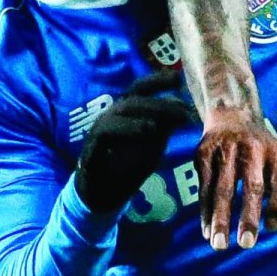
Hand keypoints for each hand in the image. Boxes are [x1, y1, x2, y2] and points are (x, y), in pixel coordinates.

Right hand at [76, 70, 195, 213]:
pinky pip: (106, 132)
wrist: (104, 196)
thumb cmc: (128, 166)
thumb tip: (185, 109)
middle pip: (135, 96)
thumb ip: (166, 127)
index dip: (158, 80)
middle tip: (183, 112)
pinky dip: (127, 128)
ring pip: (121, 110)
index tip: (178, 79)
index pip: (142, 88)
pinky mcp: (92, 146)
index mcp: (128, 111)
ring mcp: (101, 128)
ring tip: (162, 122)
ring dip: (145, 112)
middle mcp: (113, 114)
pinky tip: (146, 131)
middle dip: (160, 102)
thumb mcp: (153, 145)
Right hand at [197, 106, 276, 250]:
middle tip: (247, 244)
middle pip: (253, 186)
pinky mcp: (204, 153)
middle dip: (249, 217)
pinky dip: (205, 212)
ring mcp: (226, 150)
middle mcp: (253, 149)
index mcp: (276, 152)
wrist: (231, 115)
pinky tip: (207, 231)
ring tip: (219, 245)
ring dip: (220, 220)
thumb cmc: (262, 149)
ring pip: (222, 190)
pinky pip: (203, 188)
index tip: (272, 227)